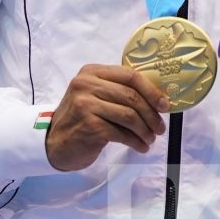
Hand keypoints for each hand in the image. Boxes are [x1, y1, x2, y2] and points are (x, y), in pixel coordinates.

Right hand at [46, 64, 170, 171]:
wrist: (54, 143)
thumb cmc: (80, 119)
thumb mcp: (94, 96)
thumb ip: (117, 91)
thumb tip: (157, 99)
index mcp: (91, 72)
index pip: (130, 75)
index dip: (151, 90)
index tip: (164, 105)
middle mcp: (86, 85)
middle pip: (131, 96)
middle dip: (151, 114)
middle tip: (160, 128)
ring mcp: (86, 105)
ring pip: (129, 116)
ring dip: (145, 130)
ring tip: (151, 139)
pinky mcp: (89, 126)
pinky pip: (122, 133)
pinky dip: (135, 141)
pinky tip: (141, 146)